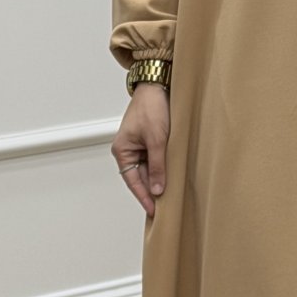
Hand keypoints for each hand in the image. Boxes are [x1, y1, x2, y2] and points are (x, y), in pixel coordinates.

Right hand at [111, 84, 168, 217]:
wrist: (158, 85)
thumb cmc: (152, 108)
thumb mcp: (157, 140)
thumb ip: (158, 166)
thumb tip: (157, 190)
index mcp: (122, 150)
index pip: (133, 181)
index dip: (144, 197)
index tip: (155, 212)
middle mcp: (128, 150)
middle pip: (141, 177)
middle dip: (153, 191)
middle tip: (167, 208)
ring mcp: (139, 145)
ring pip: (149, 169)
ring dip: (160, 179)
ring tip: (172, 196)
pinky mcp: (150, 140)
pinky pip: (156, 160)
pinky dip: (164, 168)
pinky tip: (174, 177)